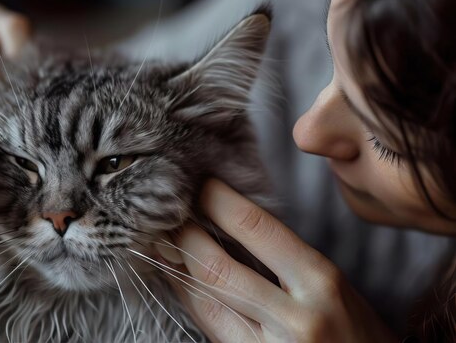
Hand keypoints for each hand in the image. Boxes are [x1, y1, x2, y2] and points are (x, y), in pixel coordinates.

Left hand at [157, 179, 396, 341]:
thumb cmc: (352, 329)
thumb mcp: (330, 283)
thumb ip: (283, 255)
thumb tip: (227, 221)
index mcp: (319, 281)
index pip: (256, 229)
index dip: (219, 201)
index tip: (200, 184)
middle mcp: (295, 315)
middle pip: (218, 268)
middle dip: (185, 236)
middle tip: (166, 214)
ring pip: (205, 301)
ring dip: (176, 266)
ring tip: (160, 241)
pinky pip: (209, 326)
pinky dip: (188, 298)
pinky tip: (176, 278)